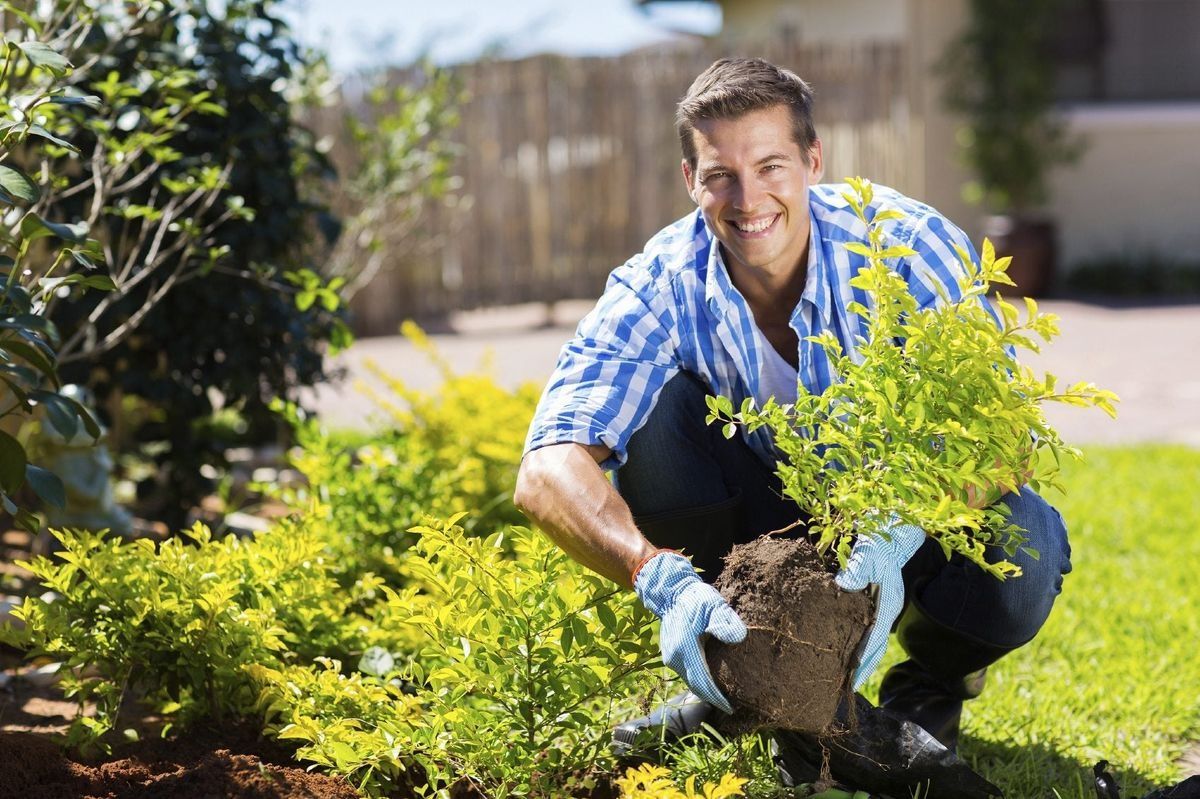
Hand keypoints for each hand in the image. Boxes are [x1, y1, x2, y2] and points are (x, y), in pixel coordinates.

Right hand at [634, 551, 745, 712]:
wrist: (670, 591)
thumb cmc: (695, 598)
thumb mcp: (714, 606)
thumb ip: (726, 622)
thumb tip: (739, 638)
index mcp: (686, 649)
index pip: (703, 681)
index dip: (716, 697)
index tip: (730, 707)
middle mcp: (675, 657)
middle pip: (695, 685)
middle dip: (711, 697)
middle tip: (729, 705)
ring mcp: (670, 656)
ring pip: (689, 679)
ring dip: (704, 688)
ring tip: (721, 695)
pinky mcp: (669, 654)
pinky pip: (685, 672)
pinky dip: (697, 679)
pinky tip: (708, 680)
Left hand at [835, 520, 924, 689]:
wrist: (892, 529)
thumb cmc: (880, 541)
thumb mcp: (868, 552)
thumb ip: (856, 570)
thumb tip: (841, 587)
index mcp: (887, 605)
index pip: (873, 642)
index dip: (863, 663)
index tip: (851, 682)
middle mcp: (886, 611)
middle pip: (874, 648)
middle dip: (862, 669)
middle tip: (845, 689)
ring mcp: (882, 607)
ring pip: (871, 640)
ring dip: (860, 658)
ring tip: (844, 677)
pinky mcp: (875, 601)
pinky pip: (866, 628)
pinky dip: (858, 641)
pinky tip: (845, 648)